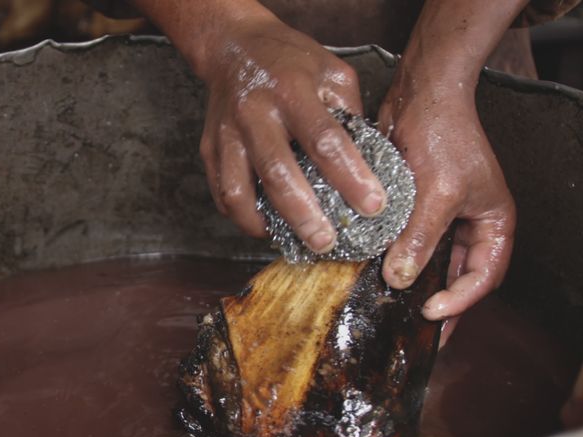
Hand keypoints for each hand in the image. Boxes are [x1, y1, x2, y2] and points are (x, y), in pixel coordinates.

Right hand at [197, 13, 387, 253]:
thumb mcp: (331, 71)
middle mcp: (255, 113)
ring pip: (238, 191)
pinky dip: (242, 217)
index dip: (350, 176)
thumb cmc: (289, 61)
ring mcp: (227, 134)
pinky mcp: (209, 150)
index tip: (373, 205)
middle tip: (327, 243)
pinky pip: (221, 194)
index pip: (325, 140)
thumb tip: (370, 162)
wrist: (233, 48)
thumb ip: (350, 113)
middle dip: (304, 215)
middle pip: (278, 173)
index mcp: (292, 91)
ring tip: (291, 241)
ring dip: (265, 224)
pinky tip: (266, 225)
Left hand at [378, 78, 515, 344]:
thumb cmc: (444, 133)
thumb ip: (421, 237)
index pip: (485, 277)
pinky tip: (375, 279)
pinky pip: (407, 246)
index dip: (461, 301)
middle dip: (440, 307)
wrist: (419, 94)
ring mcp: (442, 219)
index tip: (430, 313)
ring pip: (431, 266)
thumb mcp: (438, 191)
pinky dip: (394, 263)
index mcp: (494, 224)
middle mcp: (470, 226)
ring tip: (393, 314)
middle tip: (415, 335)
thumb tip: (401, 279)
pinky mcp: (414, 211)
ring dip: (414, 287)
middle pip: (459, 279)